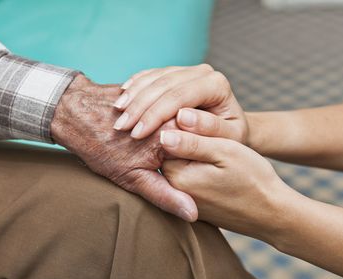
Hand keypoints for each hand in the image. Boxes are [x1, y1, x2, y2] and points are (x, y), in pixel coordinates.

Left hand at [50, 74, 197, 221]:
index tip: (187, 174)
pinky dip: (164, 115)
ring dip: (176, 131)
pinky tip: (149, 125)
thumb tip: (192, 214)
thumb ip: (165, 195)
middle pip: (196, 135)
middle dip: (189, 148)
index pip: (204, 154)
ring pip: (184, 120)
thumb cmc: (100, 146)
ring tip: (148, 141)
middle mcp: (173, 113)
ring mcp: (164, 99)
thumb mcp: (132, 178)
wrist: (76, 112)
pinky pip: (170, 106)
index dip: (197, 166)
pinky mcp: (156, 89)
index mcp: (174, 137)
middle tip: (160, 157)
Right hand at [112, 65, 247, 142]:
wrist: (226, 132)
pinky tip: (120, 99)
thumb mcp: (224, 142)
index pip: (179, 96)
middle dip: (140, 106)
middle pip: (164, 85)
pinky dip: (134, 87)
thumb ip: (206, 132)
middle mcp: (202, 72)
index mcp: (216, 85)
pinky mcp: (173, 73)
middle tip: (121, 127)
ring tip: (116, 114)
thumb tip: (183, 118)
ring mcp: (187, 70)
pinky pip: (149, 75)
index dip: (156, 115)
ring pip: (154, 78)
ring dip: (133, 96)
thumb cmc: (226, 142)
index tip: (136, 134)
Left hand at [159, 129, 291, 240]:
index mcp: (177, 175)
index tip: (208, 128)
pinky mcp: (191, 201)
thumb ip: (191, 142)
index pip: (164, 139)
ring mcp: (181, 198)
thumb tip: (163, 134)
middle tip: (217, 140)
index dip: (184, 126)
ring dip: (194, 153)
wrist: (271, 214)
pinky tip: (218, 168)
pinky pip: (188, 176)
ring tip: (220, 154)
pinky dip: (199, 167)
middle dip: (187, 139)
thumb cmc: (252, 179)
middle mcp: (172, 190)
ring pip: (179, 163)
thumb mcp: (225, 152)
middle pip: (169, 152)